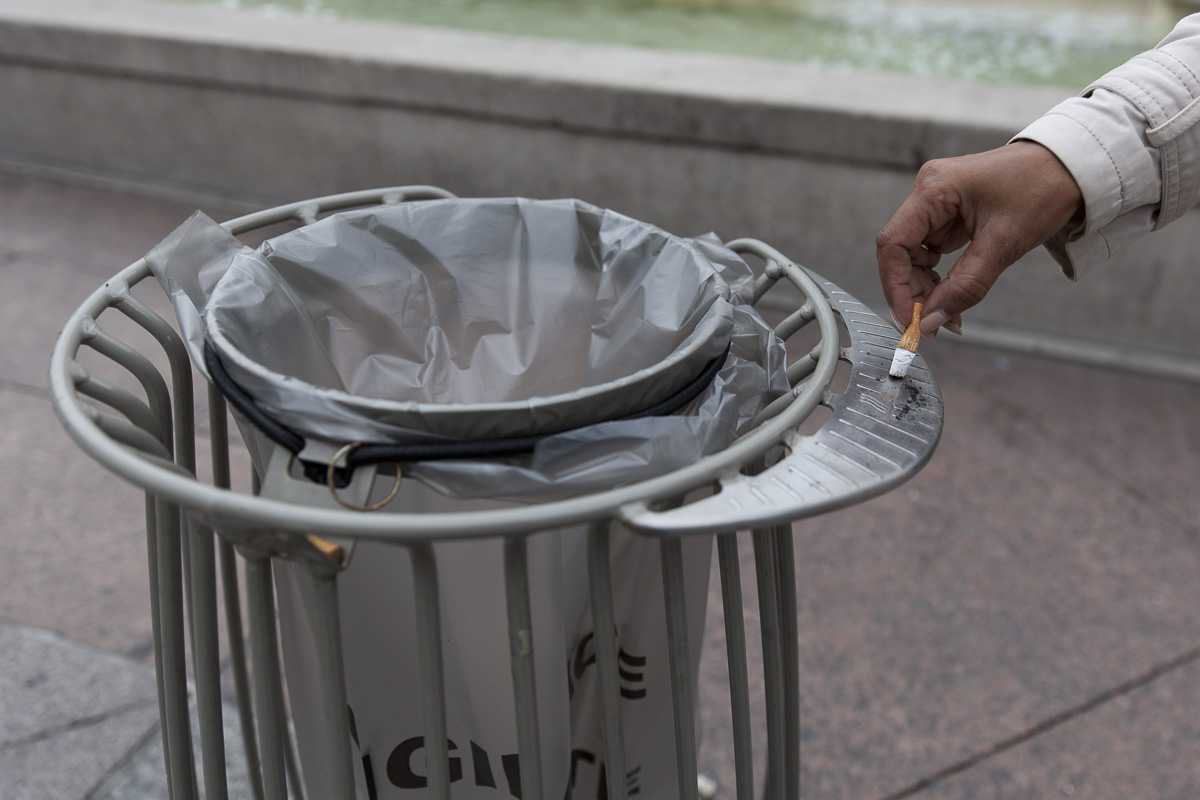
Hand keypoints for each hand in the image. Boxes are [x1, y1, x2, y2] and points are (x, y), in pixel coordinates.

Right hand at [875, 141, 1083, 336]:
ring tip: (949, 314)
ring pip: (914, 255)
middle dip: (913, 292)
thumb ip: (965, 285)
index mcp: (934, 189)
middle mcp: (928, 192)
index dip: (896, 287)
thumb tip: (932, 320)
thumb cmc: (1043, 189)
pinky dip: (939, 276)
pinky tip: (953, 294)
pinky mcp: (949, 213)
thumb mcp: (1005, 243)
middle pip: (901, 253)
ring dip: (926, 288)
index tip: (911, 320)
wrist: (1072, 167)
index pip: (894, 245)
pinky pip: (932, 250)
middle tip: (933, 324)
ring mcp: (937, 202)